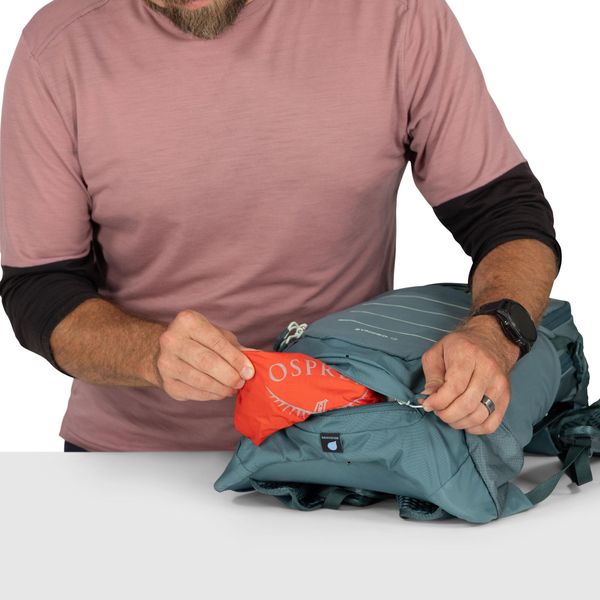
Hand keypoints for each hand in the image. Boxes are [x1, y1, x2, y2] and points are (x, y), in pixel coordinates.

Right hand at [152, 309, 257, 401]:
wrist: (167, 350)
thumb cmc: (200, 340)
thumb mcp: (217, 335)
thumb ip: (236, 347)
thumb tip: (259, 357)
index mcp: (188, 321)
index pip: (216, 342)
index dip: (235, 359)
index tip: (249, 371)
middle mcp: (172, 340)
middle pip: (206, 362)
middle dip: (229, 375)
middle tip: (241, 382)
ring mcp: (166, 362)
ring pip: (199, 380)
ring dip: (221, 388)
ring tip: (232, 389)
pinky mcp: (167, 383)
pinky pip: (193, 393)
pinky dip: (211, 395)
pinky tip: (220, 392)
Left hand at [419, 315, 519, 434]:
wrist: (491, 340)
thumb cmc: (459, 347)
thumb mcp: (437, 353)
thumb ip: (432, 376)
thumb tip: (428, 398)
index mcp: (468, 355)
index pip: (454, 387)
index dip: (439, 401)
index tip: (428, 404)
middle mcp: (488, 370)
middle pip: (467, 404)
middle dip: (446, 414)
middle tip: (437, 411)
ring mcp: (499, 385)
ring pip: (479, 416)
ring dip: (459, 422)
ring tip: (448, 415)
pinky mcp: (506, 397)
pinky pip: (492, 423)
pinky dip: (476, 428)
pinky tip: (464, 421)